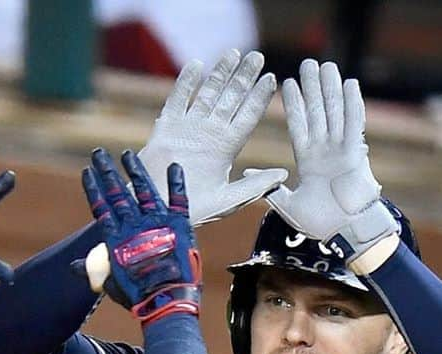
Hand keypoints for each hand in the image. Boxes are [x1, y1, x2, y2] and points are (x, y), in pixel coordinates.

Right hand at [80, 148, 200, 324]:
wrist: (166, 300)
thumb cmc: (137, 296)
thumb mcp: (110, 284)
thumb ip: (93, 270)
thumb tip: (73, 267)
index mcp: (116, 237)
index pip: (101, 207)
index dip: (93, 189)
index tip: (86, 171)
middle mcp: (134, 224)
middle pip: (118, 192)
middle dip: (107, 172)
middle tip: (98, 152)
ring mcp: (157, 221)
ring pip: (144, 189)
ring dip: (135, 170)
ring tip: (127, 154)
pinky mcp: (179, 224)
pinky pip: (179, 198)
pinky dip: (177, 182)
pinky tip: (174, 165)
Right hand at [138, 49, 286, 225]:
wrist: (157, 212)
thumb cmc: (192, 210)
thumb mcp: (228, 200)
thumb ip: (254, 186)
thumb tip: (283, 175)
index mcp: (226, 148)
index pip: (247, 117)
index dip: (259, 98)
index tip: (271, 79)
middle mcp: (209, 134)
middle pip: (230, 99)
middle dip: (243, 78)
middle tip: (257, 56)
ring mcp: (188, 128)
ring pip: (207, 94)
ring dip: (220, 74)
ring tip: (233, 53)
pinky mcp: (167, 127)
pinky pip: (178, 100)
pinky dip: (186, 83)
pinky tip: (197, 65)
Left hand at [266, 59, 397, 260]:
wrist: (345, 232)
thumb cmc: (320, 223)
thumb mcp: (289, 205)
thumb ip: (272, 189)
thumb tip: (250, 175)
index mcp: (309, 161)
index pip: (299, 125)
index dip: (294, 105)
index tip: (287, 83)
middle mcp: (325, 151)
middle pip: (317, 112)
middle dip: (312, 88)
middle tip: (307, 63)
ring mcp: (341, 150)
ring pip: (334, 112)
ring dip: (330, 88)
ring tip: (324, 65)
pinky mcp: (355, 154)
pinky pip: (354, 124)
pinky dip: (352, 104)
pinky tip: (349, 82)